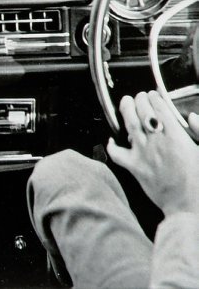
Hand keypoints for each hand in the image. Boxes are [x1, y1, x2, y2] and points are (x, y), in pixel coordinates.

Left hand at [107, 91, 198, 216]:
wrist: (189, 207)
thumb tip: (191, 117)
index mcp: (175, 136)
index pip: (159, 106)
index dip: (154, 97)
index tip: (154, 95)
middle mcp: (156, 141)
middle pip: (142, 110)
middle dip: (140, 99)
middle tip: (140, 97)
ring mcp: (143, 153)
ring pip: (129, 124)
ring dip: (126, 109)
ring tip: (126, 103)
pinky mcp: (134, 167)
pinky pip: (116, 154)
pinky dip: (111, 145)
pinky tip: (112, 139)